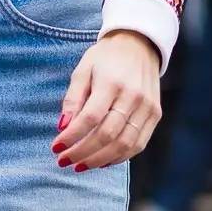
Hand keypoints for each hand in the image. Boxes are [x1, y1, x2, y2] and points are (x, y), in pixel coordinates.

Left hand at [52, 31, 160, 170]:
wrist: (139, 45)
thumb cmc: (105, 58)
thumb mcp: (82, 70)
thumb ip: (72, 98)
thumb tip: (62, 127)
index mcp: (112, 82)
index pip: (90, 118)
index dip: (72, 137)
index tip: (56, 148)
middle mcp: (133, 96)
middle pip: (107, 135)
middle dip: (82, 152)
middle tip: (64, 161)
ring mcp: (147, 107)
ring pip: (124, 144)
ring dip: (99, 160)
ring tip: (79, 165)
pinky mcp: (155, 115)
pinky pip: (138, 144)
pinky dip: (118, 157)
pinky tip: (101, 161)